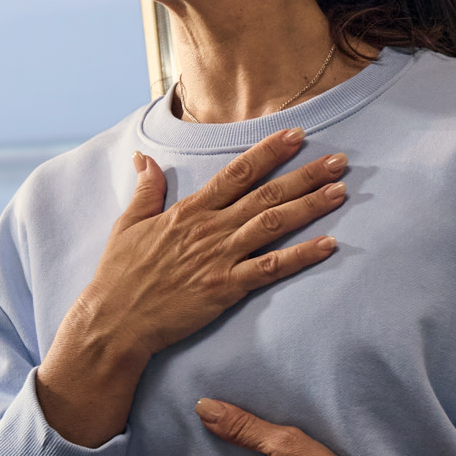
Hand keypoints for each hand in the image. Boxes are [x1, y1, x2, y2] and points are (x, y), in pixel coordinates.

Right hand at [74, 131, 347, 361]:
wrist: (115, 320)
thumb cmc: (119, 275)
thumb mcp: (127, 224)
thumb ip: (146, 190)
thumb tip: (143, 158)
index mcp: (189, 211)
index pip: (236, 173)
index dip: (269, 152)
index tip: (297, 135)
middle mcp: (209, 229)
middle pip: (265, 194)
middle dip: (305, 175)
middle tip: (339, 160)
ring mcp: (219, 258)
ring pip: (273, 224)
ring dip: (310, 207)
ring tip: (340, 192)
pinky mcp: (226, 288)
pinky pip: (271, 268)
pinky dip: (301, 256)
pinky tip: (329, 245)